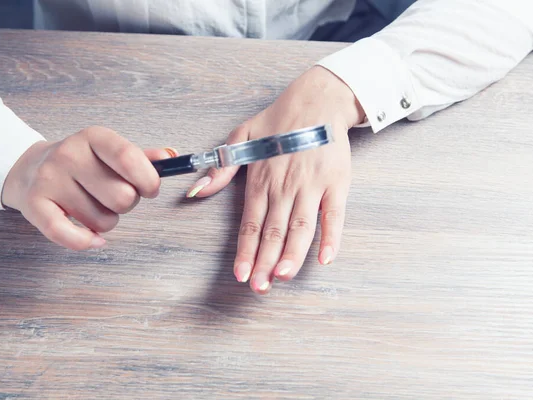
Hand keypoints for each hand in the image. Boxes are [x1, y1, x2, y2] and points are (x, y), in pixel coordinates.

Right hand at [2, 126, 176, 249]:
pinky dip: (87, 241)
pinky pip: (69, 235)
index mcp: (94, 137)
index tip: (150, 189)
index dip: (148, 180)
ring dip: (107, 221)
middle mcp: (69, 155)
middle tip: (114, 197)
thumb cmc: (82, 164)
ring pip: (104, 221)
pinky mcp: (34, 205)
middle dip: (128, 203)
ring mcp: (50, 179)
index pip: (129, 158)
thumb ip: (142, 157)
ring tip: (93, 207)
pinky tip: (93, 239)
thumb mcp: (110, 153)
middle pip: (123, 196)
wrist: (29, 168)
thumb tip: (170, 157)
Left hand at [187, 66, 364, 293]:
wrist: (318, 100)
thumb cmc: (279, 120)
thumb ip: (221, 167)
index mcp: (261, 179)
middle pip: (274, 231)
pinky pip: (335, 215)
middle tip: (259, 287)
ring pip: (300, 227)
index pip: (250, 223)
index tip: (239, 274)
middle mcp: (285, 186)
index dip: (245, 251)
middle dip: (265, 262)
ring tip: (283, 277)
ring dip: (292, 254)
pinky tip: (326, 259)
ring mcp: (312, 185)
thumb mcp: (241, 136)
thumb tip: (195, 191)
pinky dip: (332, 237)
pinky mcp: (337, 183)